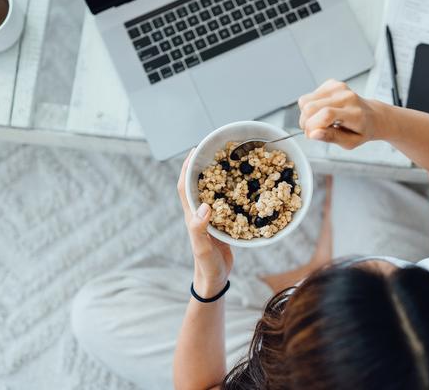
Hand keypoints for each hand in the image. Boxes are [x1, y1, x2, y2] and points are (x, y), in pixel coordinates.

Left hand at [177, 150, 233, 297]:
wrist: (215, 279)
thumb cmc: (207, 265)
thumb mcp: (202, 248)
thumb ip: (199, 229)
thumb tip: (204, 206)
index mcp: (192, 215)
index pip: (184, 186)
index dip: (186, 167)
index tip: (194, 150)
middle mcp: (200, 213)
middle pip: (197, 183)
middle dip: (203, 165)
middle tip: (215, 149)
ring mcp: (211, 217)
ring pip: (212, 191)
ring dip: (218, 176)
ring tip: (230, 161)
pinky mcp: (223, 222)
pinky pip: (226, 201)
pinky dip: (232, 191)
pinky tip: (244, 185)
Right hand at [298, 79, 383, 149]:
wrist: (373, 115)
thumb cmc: (362, 130)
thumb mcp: (350, 142)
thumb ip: (332, 137)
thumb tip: (313, 134)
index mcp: (355, 113)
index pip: (326, 114)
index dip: (313, 126)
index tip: (311, 135)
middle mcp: (347, 97)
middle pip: (311, 107)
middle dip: (306, 122)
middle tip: (313, 131)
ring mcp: (339, 88)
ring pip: (305, 101)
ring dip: (306, 115)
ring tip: (317, 122)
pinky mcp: (332, 83)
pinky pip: (308, 96)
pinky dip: (310, 107)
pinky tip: (321, 112)